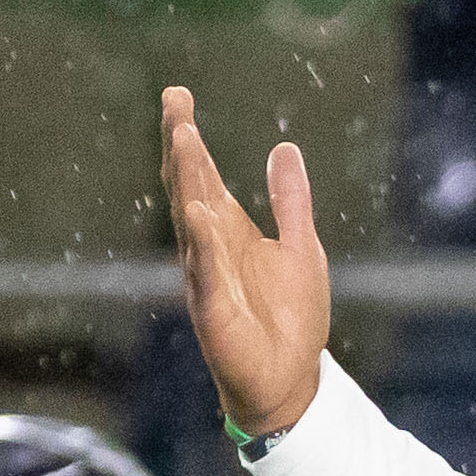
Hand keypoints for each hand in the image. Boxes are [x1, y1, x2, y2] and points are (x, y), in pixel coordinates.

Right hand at [162, 86, 328, 439]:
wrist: (290, 380)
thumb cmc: (291, 318)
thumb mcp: (301, 247)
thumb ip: (292, 201)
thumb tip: (285, 147)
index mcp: (228, 231)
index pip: (203, 175)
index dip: (188, 138)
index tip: (177, 95)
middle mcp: (210, 247)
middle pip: (188, 187)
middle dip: (181, 145)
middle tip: (174, 103)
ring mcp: (207, 276)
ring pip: (191, 220)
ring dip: (188, 179)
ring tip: (186, 138)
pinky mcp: (214, 309)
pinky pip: (205, 271)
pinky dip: (203, 242)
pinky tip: (201, 212)